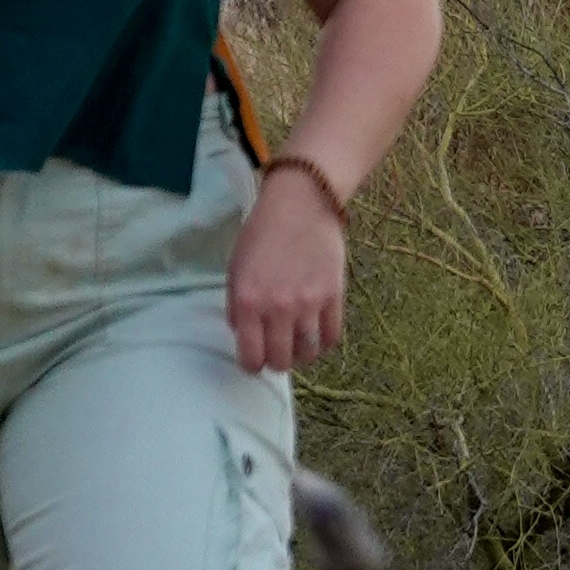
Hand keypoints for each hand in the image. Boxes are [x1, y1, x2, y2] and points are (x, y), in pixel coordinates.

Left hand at [227, 163, 346, 376]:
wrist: (301, 203)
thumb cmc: (262, 233)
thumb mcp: (236, 268)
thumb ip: (236, 305)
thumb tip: (243, 335)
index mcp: (248, 302)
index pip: (251, 357)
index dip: (251, 365)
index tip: (254, 361)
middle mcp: (277, 308)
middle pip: (280, 361)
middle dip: (276, 362)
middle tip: (276, 351)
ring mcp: (309, 304)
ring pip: (307, 354)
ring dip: (301, 354)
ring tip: (298, 344)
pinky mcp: (334, 296)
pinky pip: (331, 337)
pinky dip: (323, 343)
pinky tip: (316, 334)